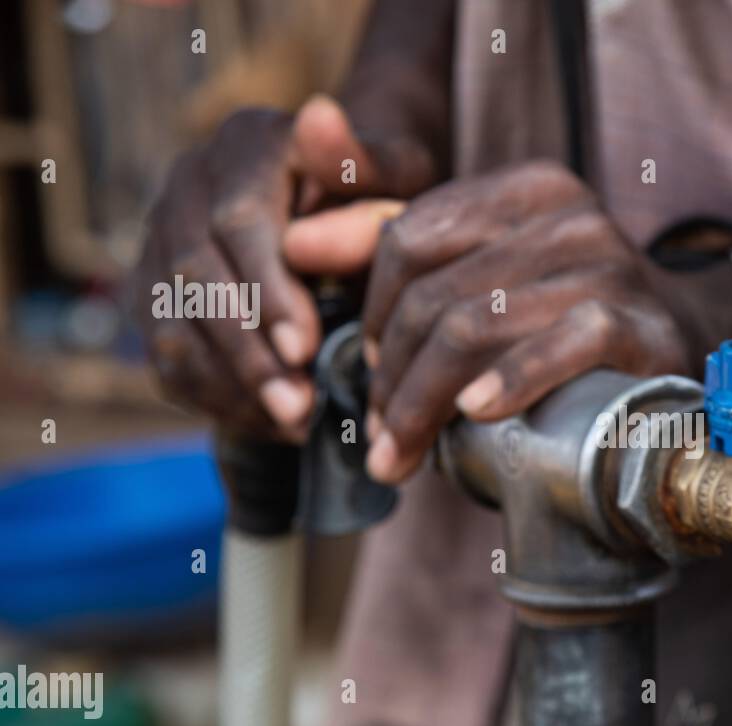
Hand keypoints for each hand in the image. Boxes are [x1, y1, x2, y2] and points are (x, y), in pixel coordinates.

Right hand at [128, 95, 435, 439]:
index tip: (306, 346)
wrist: (351, 213)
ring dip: (230, 382)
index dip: (267, 290)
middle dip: (249, 350)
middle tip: (298, 405)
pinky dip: (214, 396)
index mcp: (247, 145)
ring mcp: (161, 237)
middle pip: (195, 276)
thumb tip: (320, 119)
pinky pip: (166, 354)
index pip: (237, 221)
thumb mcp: (397, 174)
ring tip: (290, 423)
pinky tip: (269, 423)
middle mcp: (190, 184)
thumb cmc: (386, 198)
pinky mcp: (155, 292)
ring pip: (172, 320)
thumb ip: (366, 158)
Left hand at [283, 160, 731, 482]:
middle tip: (379, 441)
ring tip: (403, 455)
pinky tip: (475, 415)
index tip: (368, 373)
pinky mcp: (637, 322)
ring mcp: (607, 264)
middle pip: (436, 292)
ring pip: (478, 324)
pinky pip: (561, 345)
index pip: (408, 238)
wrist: (681, 346)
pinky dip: (510, 382)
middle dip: (391, 379)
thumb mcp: (483, 272)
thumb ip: (392, 247)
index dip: (372, 314)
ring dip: (426, 402)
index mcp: (521, 189)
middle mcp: (566, 213)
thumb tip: (297, 242)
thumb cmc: (564, 318)